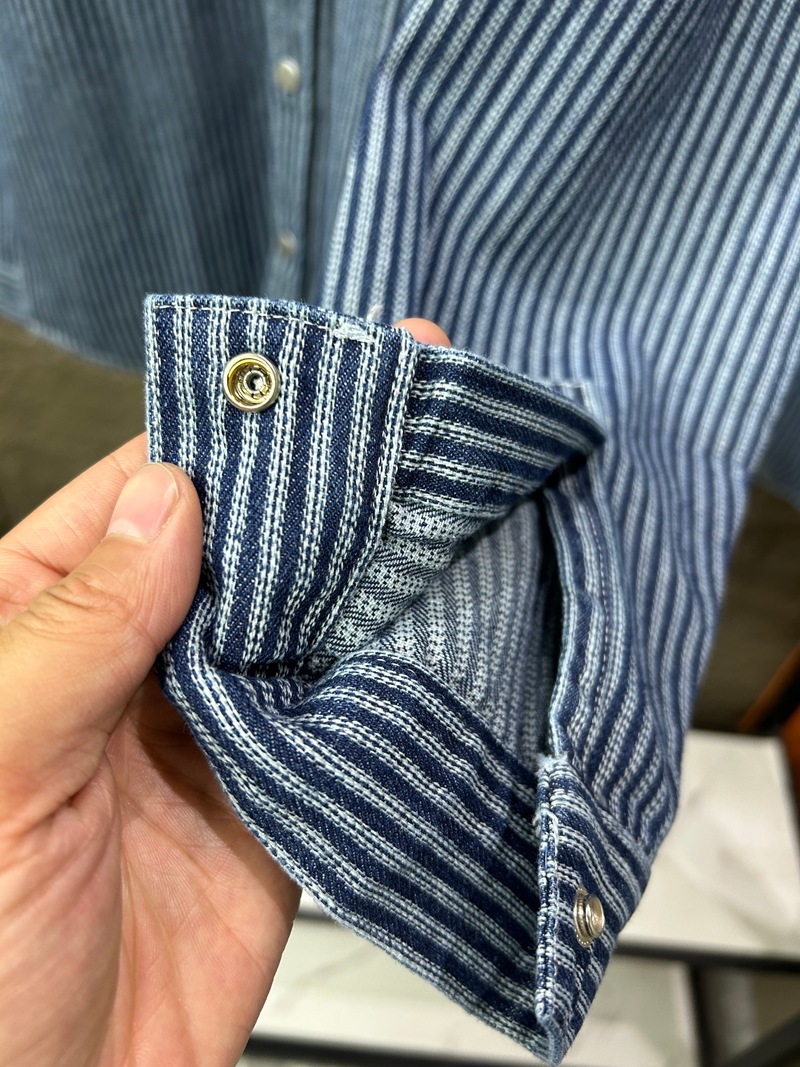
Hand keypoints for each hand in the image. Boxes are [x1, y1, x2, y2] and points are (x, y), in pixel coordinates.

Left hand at [0, 317, 448, 1066]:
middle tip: (394, 432)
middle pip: (230, 558)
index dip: (216, 445)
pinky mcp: (273, 805)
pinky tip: (424, 624)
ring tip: (429, 507)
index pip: (136, 506)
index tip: (297, 392)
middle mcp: (128, 671)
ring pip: (293, 629)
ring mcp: (207, 736)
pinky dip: (378, 677)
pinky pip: (333, 722)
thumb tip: (169, 504)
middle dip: (308, 501)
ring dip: (353, 579)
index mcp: (35, 633)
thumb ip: (78, 631)